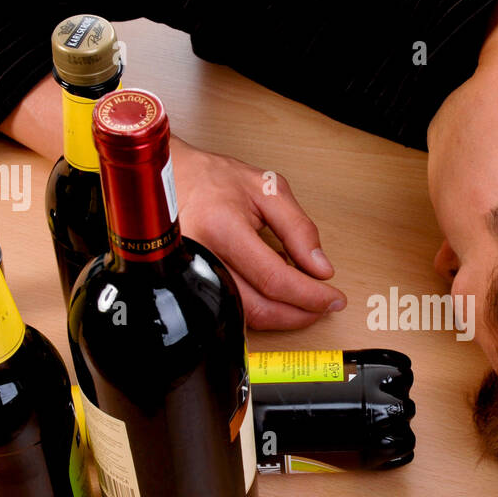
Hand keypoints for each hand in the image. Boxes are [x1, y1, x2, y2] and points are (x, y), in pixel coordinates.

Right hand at [171, 139, 345, 327]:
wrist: (165, 179)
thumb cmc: (210, 179)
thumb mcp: (266, 189)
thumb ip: (298, 228)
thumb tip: (321, 268)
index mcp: (222, 228)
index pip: (275, 279)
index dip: (310, 295)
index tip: (333, 298)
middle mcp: (202, 258)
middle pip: (259, 308)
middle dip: (299, 314)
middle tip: (323, 305)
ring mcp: (190, 277)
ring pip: (243, 317)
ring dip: (281, 315)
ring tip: (303, 298)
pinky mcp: (188, 287)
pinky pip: (228, 308)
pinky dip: (258, 308)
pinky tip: (272, 293)